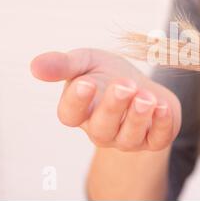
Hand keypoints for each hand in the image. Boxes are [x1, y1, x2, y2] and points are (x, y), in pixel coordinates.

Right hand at [30, 49, 180, 150]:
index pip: (70, 114)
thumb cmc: (107, 74)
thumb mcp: (86, 62)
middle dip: (113, 107)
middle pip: (101, 127)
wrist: (138, 86)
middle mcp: (102, 129)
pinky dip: (162, 124)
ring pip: (129, 137)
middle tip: (124, 85)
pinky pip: (158, 138)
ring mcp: (128, 137)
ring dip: (138, 117)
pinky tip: (163, 106)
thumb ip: (63, 64)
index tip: (86, 82)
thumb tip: (35, 66)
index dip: (76, 100)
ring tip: (145, 96)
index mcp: (80, 111)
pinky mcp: (154, 138)